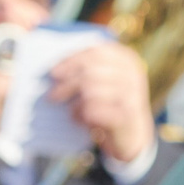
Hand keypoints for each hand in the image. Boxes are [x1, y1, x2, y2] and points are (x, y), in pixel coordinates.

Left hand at [46, 41, 156, 166]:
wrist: (133, 133)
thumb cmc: (110, 102)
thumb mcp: (105, 81)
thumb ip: (88, 68)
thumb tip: (54, 67)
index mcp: (126, 58)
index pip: (95, 51)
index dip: (71, 60)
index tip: (53, 72)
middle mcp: (132, 73)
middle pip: (90, 71)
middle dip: (67, 84)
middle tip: (51, 96)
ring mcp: (132, 93)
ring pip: (90, 91)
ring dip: (73, 103)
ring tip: (68, 111)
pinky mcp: (127, 114)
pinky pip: (94, 110)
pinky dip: (81, 115)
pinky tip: (77, 120)